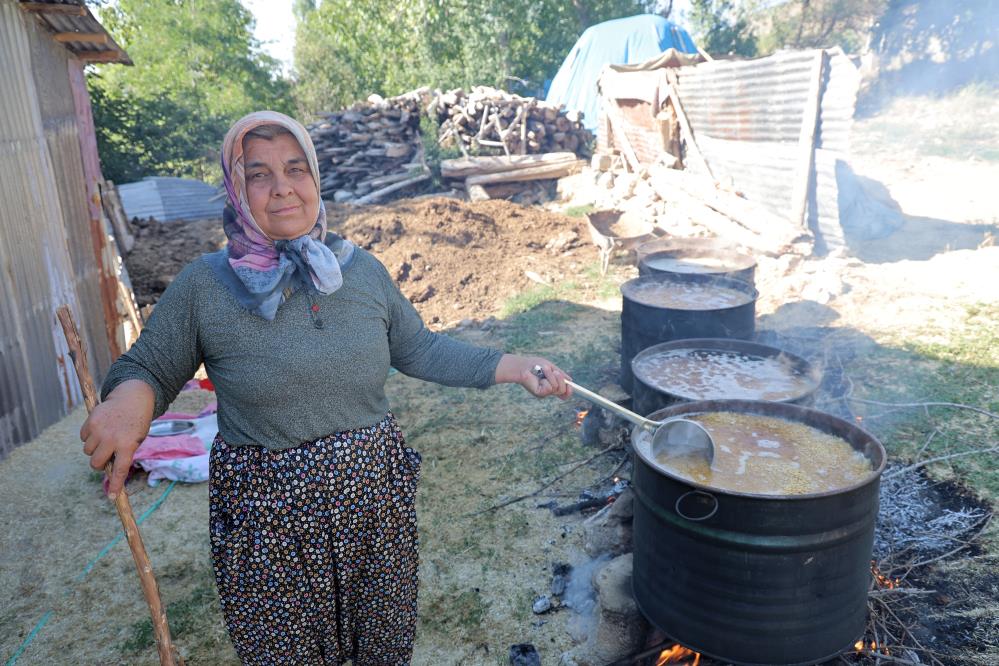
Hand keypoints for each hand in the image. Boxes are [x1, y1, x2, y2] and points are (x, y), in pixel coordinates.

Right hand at [80, 380, 154, 498]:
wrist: (133, 398)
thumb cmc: (135, 424)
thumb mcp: (136, 440)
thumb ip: (122, 454)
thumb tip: (106, 470)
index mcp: (128, 445)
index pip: (120, 470)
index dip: (115, 484)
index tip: (112, 497)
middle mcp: (112, 439)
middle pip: (95, 463)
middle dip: (99, 464)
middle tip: (106, 457)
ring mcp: (100, 430)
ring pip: (88, 451)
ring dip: (94, 449)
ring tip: (106, 437)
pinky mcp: (90, 421)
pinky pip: (83, 437)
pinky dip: (89, 436)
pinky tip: (100, 428)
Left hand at [495, 354, 571, 399]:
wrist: (523, 366)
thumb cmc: (535, 365)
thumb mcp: (551, 368)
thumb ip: (561, 374)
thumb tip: (570, 380)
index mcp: (552, 385)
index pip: (564, 393)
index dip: (569, 391)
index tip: (570, 385)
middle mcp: (549, 390)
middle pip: (563, 391)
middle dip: (561, 380)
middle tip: (555, 372)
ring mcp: (544, 393)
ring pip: (557, 388)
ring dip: (552, 376)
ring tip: (544, 371)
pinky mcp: (539, 393)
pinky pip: (549, 388)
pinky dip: (546, 379)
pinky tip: (540, 377)